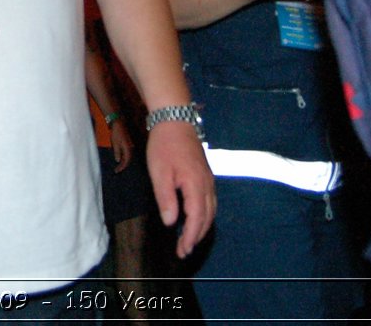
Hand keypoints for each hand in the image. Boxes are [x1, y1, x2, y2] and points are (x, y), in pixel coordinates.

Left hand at [108, 119, 133, 172]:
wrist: (118, 123)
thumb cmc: (116, 133)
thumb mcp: (115, 143)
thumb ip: (117, 152)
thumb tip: (118, 160)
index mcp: (128, 148)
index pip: (126, 161)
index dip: (122, 167)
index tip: (117, 171)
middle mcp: (130, 148)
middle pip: (128, 159)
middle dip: (123, 165)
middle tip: (117, 170)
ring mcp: (129, 145)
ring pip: (128, 156)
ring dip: (123, 162)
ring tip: (118, 166)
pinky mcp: (127, 143)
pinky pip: (126, 153)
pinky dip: (123, 157)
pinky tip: (120, 159)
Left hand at [144, 120, 215, 258]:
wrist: (175, 120)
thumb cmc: (164, 145)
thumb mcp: (159, 173)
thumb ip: (166, 199)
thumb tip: (171, 222)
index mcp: (196, 185)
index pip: (196, 219)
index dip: (190, 237)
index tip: (183, 250)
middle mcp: (207, 185)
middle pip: (207, 217)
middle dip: (197, 236)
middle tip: (184, 250)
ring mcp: (209, 179)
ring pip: (211, 210)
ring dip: (202, 227)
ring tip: (189, 239)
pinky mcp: (206, 175)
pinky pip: (210, 201)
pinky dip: (204, 215)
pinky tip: (195, 218)